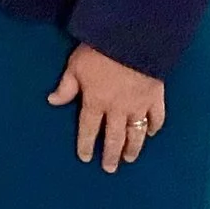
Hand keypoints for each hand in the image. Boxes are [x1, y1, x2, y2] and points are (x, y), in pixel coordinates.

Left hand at [49, 43, 165, 171]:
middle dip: (110, 155)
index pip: (88, 129)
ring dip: (132, 148)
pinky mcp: (156, 98)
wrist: (132, 39)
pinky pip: (157, 118)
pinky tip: (151, 133)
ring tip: (129, 158)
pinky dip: (154, 127)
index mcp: (95, 102)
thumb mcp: (75, 66)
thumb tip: (52, 101)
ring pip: (136, 134)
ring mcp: (139, 106)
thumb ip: (66, 87)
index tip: (85, 157)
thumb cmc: (99, 50)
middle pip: (113, 137)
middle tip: (109, 168)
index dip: (86, 144)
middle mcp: (117, 109)